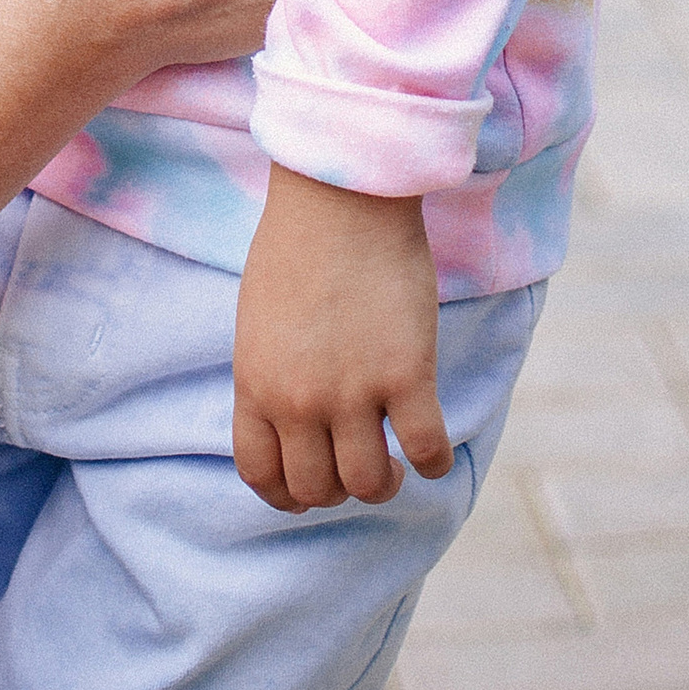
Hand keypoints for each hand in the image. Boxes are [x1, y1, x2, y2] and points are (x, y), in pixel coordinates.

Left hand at [233, 167, 450, 511]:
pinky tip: (432, 451)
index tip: (307, 492)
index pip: (260, 474)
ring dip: (383, 484)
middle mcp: (299, 398)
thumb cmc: (298, 244)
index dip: (285, 495)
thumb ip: (271, 375)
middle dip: (337, 491)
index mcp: (256, 383)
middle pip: (316, 488)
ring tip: (393, 464)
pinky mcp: (406, 373)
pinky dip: (433, 462)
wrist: (340, 194)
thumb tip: (290, 422)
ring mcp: (353, 390)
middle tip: (357, 468)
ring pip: (368, 483)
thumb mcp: (259, 320)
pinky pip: (425, 450)